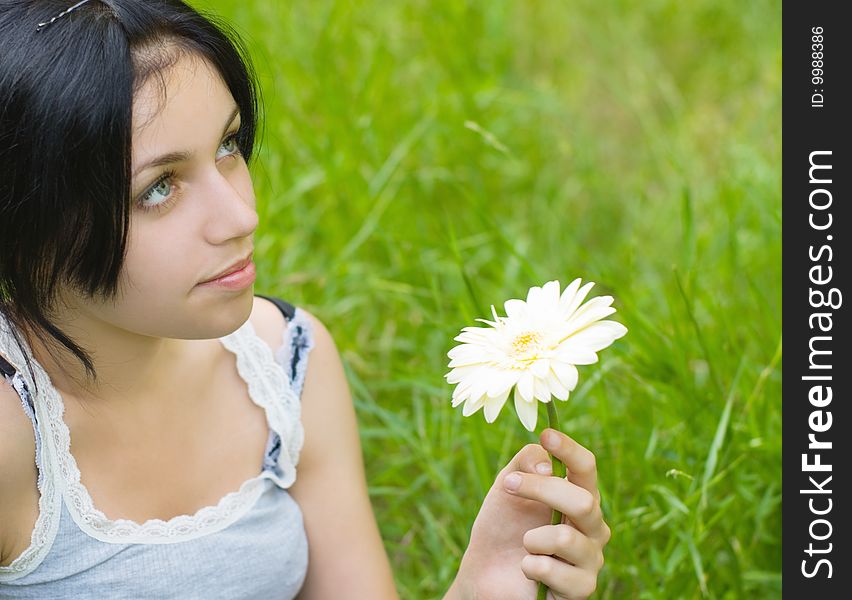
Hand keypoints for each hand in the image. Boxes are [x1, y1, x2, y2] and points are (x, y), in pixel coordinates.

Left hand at [452, 429, 610, 599]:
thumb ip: (526, 462)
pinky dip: (530, 566)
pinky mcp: (581, 589)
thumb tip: (548, 467)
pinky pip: (553, 570)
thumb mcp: (507, 484)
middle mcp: (594, 526)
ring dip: (532, 538)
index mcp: (580, 495)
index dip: (569, 450)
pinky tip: (527, 569)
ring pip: (566, 537)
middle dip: (541, 490)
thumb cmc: (503, 525)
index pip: (586, 468)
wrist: (484, 573)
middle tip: (508, 485)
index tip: (546, 435)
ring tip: (524, 544)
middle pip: (583, 500)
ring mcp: (591, 558)